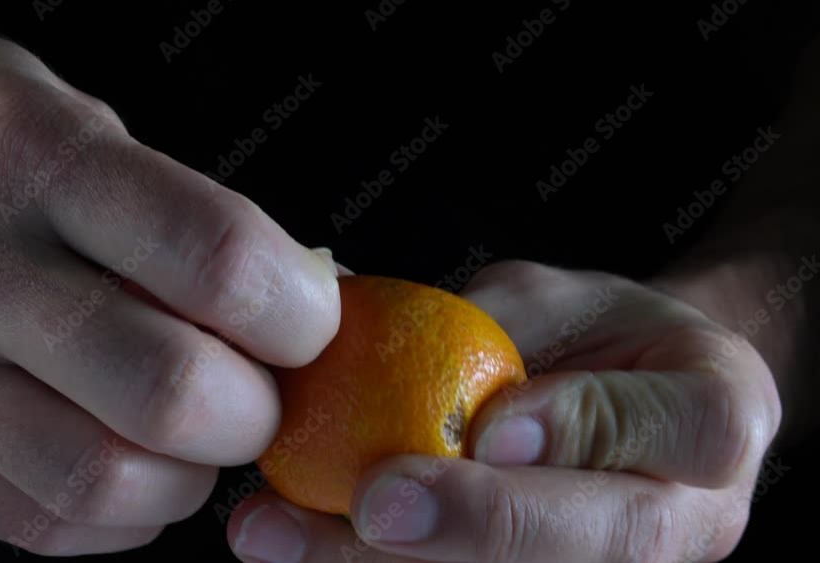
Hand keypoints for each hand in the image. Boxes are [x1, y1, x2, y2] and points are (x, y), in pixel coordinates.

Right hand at [0, 6, 339, 555]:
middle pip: (174, 396)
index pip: (218, 261)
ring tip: (188, 431)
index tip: (306, 319)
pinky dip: (115, 515)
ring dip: (188, 475)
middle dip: (256, 411)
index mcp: (27, 156)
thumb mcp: (41, 108)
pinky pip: (33, 525)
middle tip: (256, 385)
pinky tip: (122, 464)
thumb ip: (160, 202)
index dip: (300, 313)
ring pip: (105, 482)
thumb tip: (283, 284)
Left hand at [226, 260, 781, 561]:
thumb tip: (362, 347)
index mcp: (715, 415)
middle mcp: (697, 513)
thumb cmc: (593, 335)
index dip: (582, 430)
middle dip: (478, 530)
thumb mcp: (559, 301)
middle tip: (368, 506)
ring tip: (283, 540)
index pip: (683, 427)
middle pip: (606, 541)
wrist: (631, 397)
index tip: (487, 429)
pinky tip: (302, 547)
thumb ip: (495, 334)